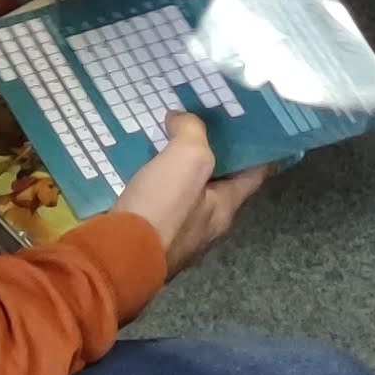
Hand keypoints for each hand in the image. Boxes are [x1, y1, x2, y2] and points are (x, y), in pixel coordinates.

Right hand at [108, 114, 267, 272]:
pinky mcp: (150, 236)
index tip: (252, 124)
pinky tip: (142, 167)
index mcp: (225, 208)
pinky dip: (156, 183)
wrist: (116, 255)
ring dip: (182, 169)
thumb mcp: (187, 159)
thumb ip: (192, 132)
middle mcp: (207, 225)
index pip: (255, 174)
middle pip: (220, 183)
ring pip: (188, 193)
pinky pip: (160, 202)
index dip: (258, 148)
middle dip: (214, 154)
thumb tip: (181, 119)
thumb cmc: (162, 209)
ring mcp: (178, 234)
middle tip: (204, 123)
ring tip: (169, 139)